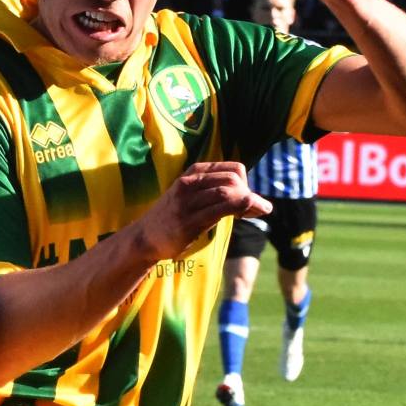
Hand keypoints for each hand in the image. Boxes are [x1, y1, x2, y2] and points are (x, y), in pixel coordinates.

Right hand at [127, 162, 268, 261]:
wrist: (145, 236)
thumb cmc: (174, 216)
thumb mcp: (193, 195)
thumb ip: (216, 190)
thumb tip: (253, 196)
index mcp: (194, 172)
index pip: (234, 168)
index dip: (248, 183)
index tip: (248, 199)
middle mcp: (189, 182)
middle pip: (233, 179)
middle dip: (250, 193)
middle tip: (254, 210)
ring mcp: (187, 202)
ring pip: (228, 192)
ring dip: (251, 202)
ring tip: (259, 212)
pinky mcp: (188, 221)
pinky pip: (220, 209)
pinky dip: (241, 209)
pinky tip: (248, 214)